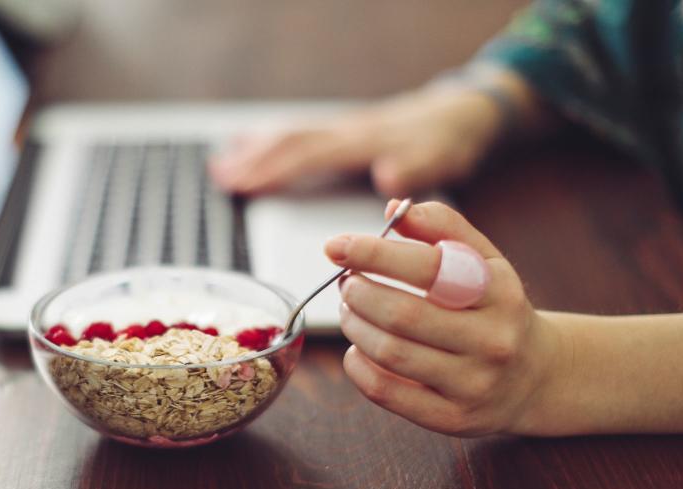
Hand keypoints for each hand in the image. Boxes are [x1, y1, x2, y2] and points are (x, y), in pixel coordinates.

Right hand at [209, 89, 505, 197]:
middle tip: (219, 178)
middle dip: (253, 160)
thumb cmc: (451, 139)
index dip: (273, 170)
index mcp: (364, 141)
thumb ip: (416, 167)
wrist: (463, 109)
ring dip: (256, 148)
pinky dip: (274, 139)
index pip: (308, 154)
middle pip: (291, 141)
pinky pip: (303, 132)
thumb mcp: (443, 157)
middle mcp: (347, 130)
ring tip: (223, 164)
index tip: (242, 184)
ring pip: (292, 133)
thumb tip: (388, 180)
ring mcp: (345, 127)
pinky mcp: (348, 129)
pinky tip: (257, 144)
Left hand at [325, 201, 562, 435]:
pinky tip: (357, 349)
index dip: (374, 254)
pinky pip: (388, 393)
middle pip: (403, 315)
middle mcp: (492, 339)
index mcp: (499, 292)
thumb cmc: (496, 307)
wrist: (536, 376)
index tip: (336, 246)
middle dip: (359, 293)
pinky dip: (359, 368)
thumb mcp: (485, 261)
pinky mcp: (453, 418)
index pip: (429, 268)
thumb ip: (442, 228)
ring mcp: (474, 383)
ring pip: (392, 353)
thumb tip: (392, 208)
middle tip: (346, 282)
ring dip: (354, 327)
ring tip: (350, 310)